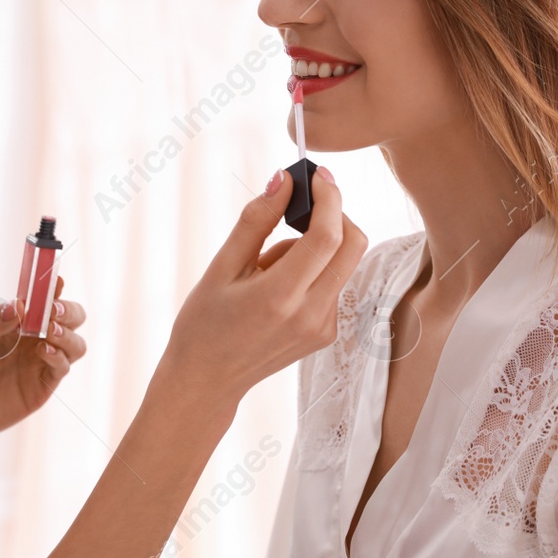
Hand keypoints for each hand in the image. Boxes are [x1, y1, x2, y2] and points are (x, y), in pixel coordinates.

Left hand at [0, 276, 88, 450]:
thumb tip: (19, 305)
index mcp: (14, 320)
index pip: (43, 298)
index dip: (53, 288)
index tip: (56, 281)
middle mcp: (32, 339)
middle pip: (71, 318)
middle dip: (68, 310)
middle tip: (53, 311)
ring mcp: (38, 364)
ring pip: (74, 343)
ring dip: (68, 333)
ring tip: (49, 330)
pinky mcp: (40, 388)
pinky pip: (62, 368)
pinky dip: (59, 357)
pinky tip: (42, 351)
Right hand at [165, 166, 366, 407]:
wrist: (207, 381)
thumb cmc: (204, 323)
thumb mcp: (220, 267)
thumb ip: (256, 221)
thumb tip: (284, 181)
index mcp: (279, 297)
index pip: (327, 237)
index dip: (329, 199)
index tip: (317, 176)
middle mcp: (311, 315)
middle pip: (353, 246)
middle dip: (336, 214)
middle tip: (301, 205)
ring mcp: (324, 328)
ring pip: (343, 263)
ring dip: (318, 245)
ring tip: (268, 263)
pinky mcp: (327, 333)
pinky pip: (334, 283)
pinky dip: (313, 269)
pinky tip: (277, 285)